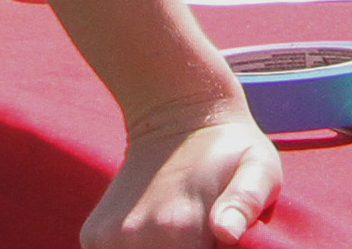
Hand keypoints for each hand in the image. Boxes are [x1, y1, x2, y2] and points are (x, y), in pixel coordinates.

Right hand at [85, 101, 278, 247]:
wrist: (176, 113)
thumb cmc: (229, 148)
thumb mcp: (257, 166)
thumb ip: (246, 202)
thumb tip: (226, 233)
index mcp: (179, 228)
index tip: (213, 241)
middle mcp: (136, 236)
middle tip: (199, 233)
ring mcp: (109, 237)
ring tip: (179, 233)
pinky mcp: (94, 237)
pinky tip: (153, 235)